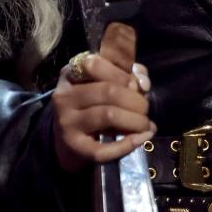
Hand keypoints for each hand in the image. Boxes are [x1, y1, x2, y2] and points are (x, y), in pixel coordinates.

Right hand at [51, 21, 154, 172]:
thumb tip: (143, 84)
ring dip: (136, 121)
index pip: (95, 63)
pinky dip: (128, 144)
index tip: (138, 86)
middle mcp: (64, 96)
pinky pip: (103, 148)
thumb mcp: (105, 83)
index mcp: (71, 73)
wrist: (67, 139)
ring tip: (146, 124)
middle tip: (146, 109)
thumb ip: (127, 75)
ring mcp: (67, 122)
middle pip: (108, 91)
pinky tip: (141, 138)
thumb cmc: (92, 105)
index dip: (123, 74)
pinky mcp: (74, 147)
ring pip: (108, 115)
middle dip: (136, 100)